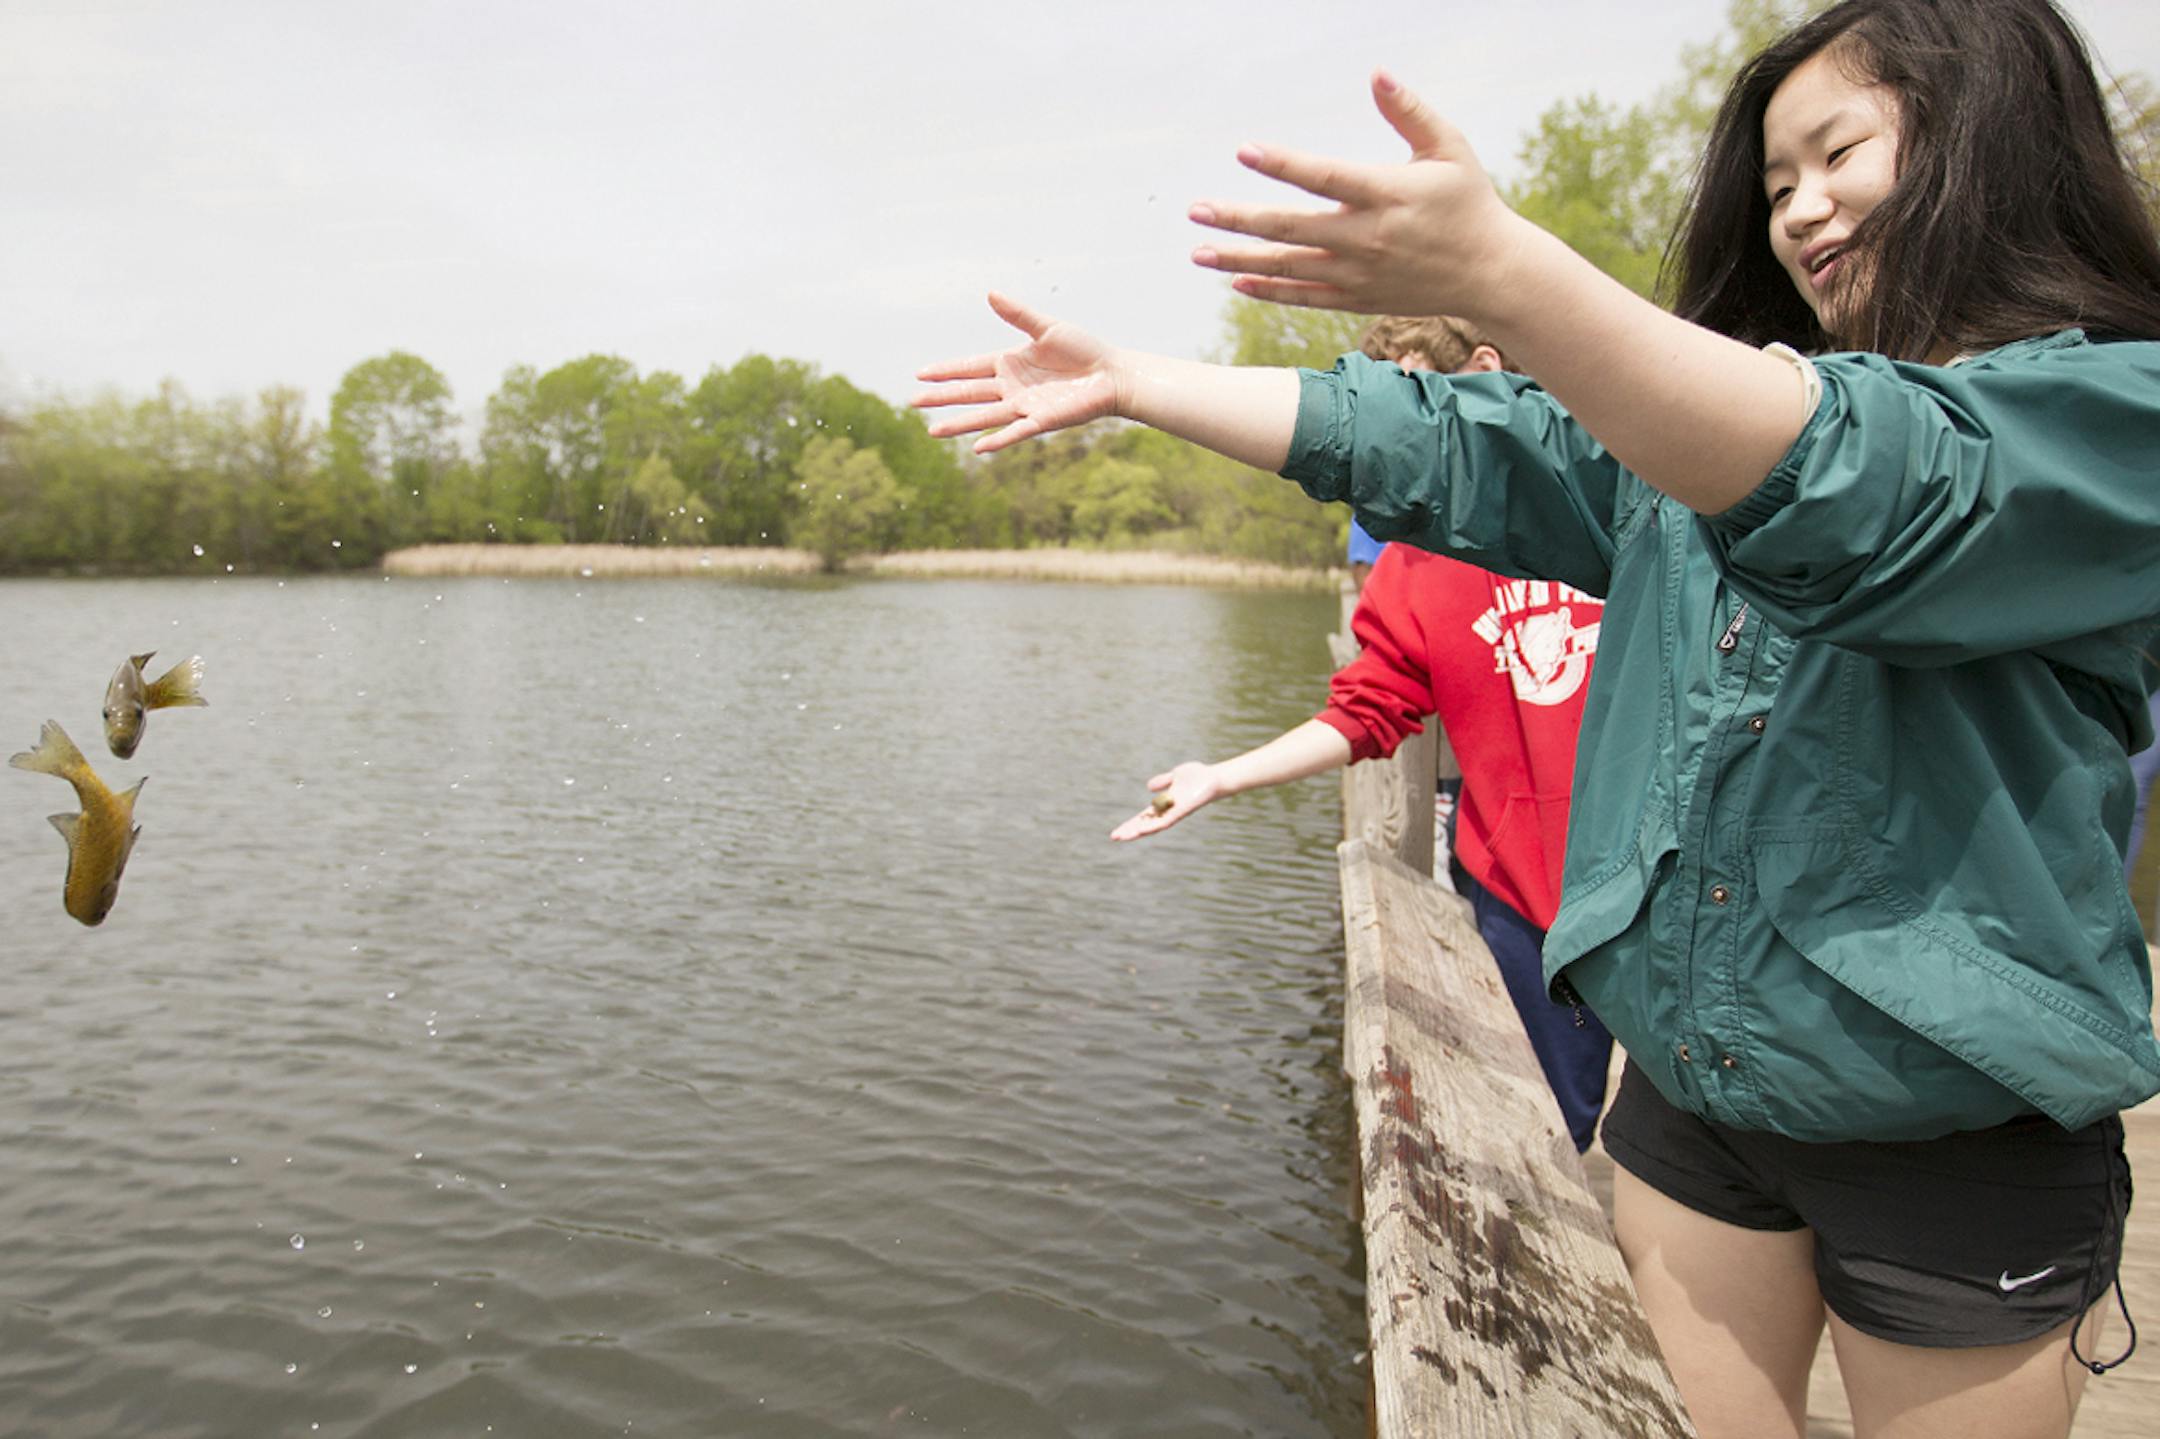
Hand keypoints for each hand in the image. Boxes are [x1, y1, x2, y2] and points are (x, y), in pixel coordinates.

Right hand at [912, 292, 1125, 454]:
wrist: (1112, 374)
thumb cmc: (1084, 350)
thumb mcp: (1048, 328)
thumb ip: (1019, 315)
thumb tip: (991, 293)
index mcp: (1009, 363)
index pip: (969, 367)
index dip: (946, 371)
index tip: (920, 374)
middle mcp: (1012, 387)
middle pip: (970, 393)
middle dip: (942, 398)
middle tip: (913, 402)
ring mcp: (1024, 406)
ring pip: (985, 417)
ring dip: (960, 424)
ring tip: (933, 431)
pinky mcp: (1041, 421)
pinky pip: (1015, 432)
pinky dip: (998, 440)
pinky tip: (978, 448)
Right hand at [1109, 762, 1223, 841]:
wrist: (1214, 777)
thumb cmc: (1197, 776)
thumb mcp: (1174, 775)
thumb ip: (1162, 781)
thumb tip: (1149, 787)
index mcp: (1164, 804)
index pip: (1143, 818)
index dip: (1130, 824)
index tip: (1116, 832)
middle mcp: (1168, 812)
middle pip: (1145, 824)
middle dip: (1130, 831)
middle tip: (1114, 837)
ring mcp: (1175, 813)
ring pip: (1153, 827)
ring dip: (1138, 831)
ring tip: (1124, 836)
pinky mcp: (1182, 812)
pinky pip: (1166, 822)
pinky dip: (1153, 826)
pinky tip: (1142, 830)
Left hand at [1187, 70, 1528, 319]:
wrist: (1491, 272)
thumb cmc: (1469, 201)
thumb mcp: (1450, 148)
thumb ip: (1410, 111)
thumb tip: (1376, 73)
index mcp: (1388, 194)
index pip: (1325, 177)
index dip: (1283, 165)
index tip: (1245, 151)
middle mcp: (1368, 238)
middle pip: (1292, 228)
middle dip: (1239, 220)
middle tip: (1197, 210)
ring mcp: (1360, 274)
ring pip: (1289, 267)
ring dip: (1240, 260)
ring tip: (1198, 251)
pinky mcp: (1359, 298)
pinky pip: (1305, 297)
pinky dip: (1270, 291)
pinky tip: (1237, 281)